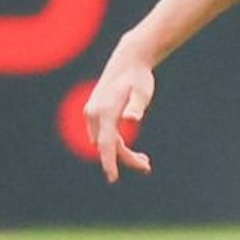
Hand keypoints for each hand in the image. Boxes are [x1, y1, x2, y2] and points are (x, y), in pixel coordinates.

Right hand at [82, 45, 155, 182]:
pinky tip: (131, 149)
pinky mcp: (94, 112)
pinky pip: (103, 134)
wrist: (128, 61)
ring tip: (144, 160)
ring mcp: (92, 113)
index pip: (105, 144)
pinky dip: (116, 143)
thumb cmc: (139, 77)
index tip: (113, 179)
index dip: (109, 163)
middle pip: (107, 145)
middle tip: (147, 166)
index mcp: (105, 112)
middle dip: (125, 158)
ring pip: (105, 141)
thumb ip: (138, 106)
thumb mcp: (143, 91)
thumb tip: (132, 119)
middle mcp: (94, 114)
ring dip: (121, 152)